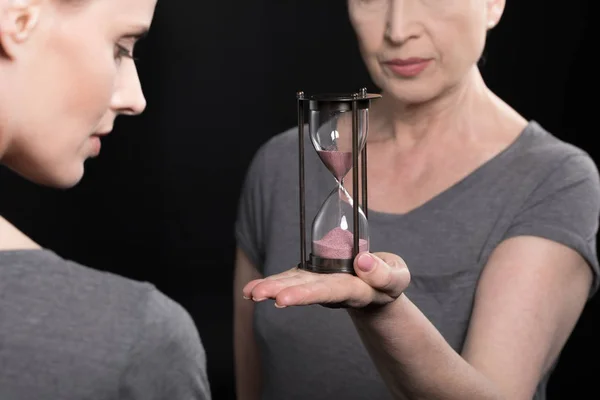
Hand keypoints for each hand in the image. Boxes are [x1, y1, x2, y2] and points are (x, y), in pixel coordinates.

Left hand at [242, 252, 410, 308]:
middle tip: (258, 294)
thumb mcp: (397, 276)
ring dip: (272, 288)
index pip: (329, 291)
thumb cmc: (389, 281)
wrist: (379, 287)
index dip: (306, 294)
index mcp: (355, 290)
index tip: (284, 299)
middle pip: (306, 291)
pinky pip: (292, 279)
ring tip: (249, 292)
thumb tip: (363, 261)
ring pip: (295, 285)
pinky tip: (251, 290)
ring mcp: (321, 284)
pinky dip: (273, 283)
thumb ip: (384, 274)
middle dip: (282, 292)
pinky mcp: (314, 278)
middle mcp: (333, 290)